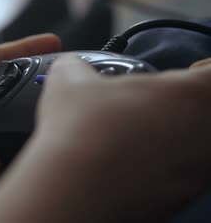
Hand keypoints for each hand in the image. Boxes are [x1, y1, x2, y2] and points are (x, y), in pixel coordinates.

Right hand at [0, 56, 210, 221]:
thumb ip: (79, 67)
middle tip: (154, 104)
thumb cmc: (81, 134)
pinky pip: (180, 174)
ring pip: (198, 145)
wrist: (73, 191)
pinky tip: (126, 164)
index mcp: (191, 94)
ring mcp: (197, 171)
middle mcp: (206, 134)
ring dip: (174, 137)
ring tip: (134, 136)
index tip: (184, 73)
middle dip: (186, 106)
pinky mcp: (180, 199)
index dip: (202, 70)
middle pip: (209, 111)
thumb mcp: (70, 79)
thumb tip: (70, 69)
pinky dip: (161, 166)